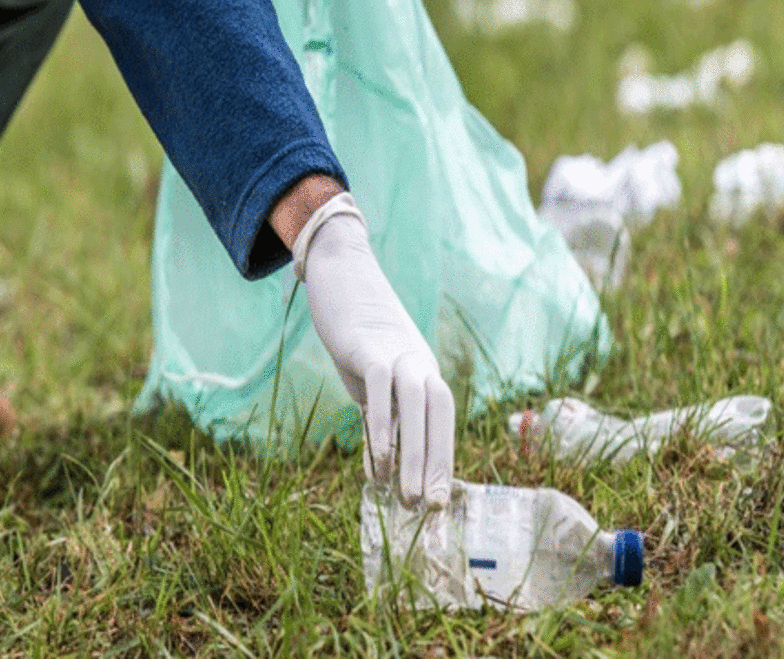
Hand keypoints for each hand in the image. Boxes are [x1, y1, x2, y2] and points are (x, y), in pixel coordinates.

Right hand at [292, 192, 454, 508]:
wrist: (340, 273)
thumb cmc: (356, 335)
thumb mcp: (370, 381)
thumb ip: (379, 419)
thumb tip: (378, 472)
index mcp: (424, 372)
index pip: (443, 422)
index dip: (442, 461)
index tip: (437, 504)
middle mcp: (419, 362)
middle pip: (439, 416)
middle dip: (434, 465)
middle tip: (427, 511)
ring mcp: (396, 353)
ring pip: (417, 406)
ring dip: (414, 454)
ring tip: (405, 497)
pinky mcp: (369, 346)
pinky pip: (382, 389)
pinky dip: (384, 424)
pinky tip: (377, 459)